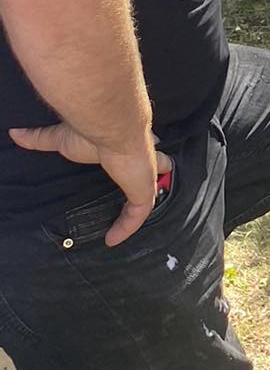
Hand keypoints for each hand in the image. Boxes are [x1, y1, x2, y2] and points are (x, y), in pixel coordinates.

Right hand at [10, 122, 169, 246]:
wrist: (114, 129)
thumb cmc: (91, 132)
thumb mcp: (60, 138)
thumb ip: (39, 139)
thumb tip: (13, 133)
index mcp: (125, 145)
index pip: (137, 149)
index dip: (137, 153)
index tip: (129, 160)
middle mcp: (141, 158)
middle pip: (157, 163)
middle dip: (156, 168)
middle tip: (143, 182)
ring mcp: (145, 176)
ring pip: (152, 187)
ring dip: (146, 196)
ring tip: (133, 212)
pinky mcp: (143, 193)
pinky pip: (138, 215)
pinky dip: (126, 227)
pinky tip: (112, 239)